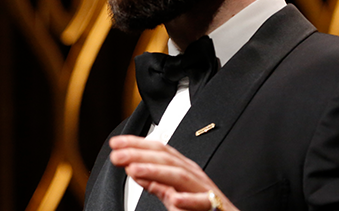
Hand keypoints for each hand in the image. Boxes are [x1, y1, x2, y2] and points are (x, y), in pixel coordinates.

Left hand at [109, 135, 237, 210]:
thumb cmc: (202, 207)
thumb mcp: (175, 193)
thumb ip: (157, 183)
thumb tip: (134, 169)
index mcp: (184, 170)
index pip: (160, 151)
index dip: (138, 145)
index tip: (116, 143)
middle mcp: (194, 176)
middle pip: (167, 160)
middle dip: (141, 155)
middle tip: (117, 154)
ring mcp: (204, 190)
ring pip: (180, 177)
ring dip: (157, 172)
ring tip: (134, 169)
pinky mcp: (213, 207)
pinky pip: (202, 202)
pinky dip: (189, 199)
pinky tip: (175, 198)